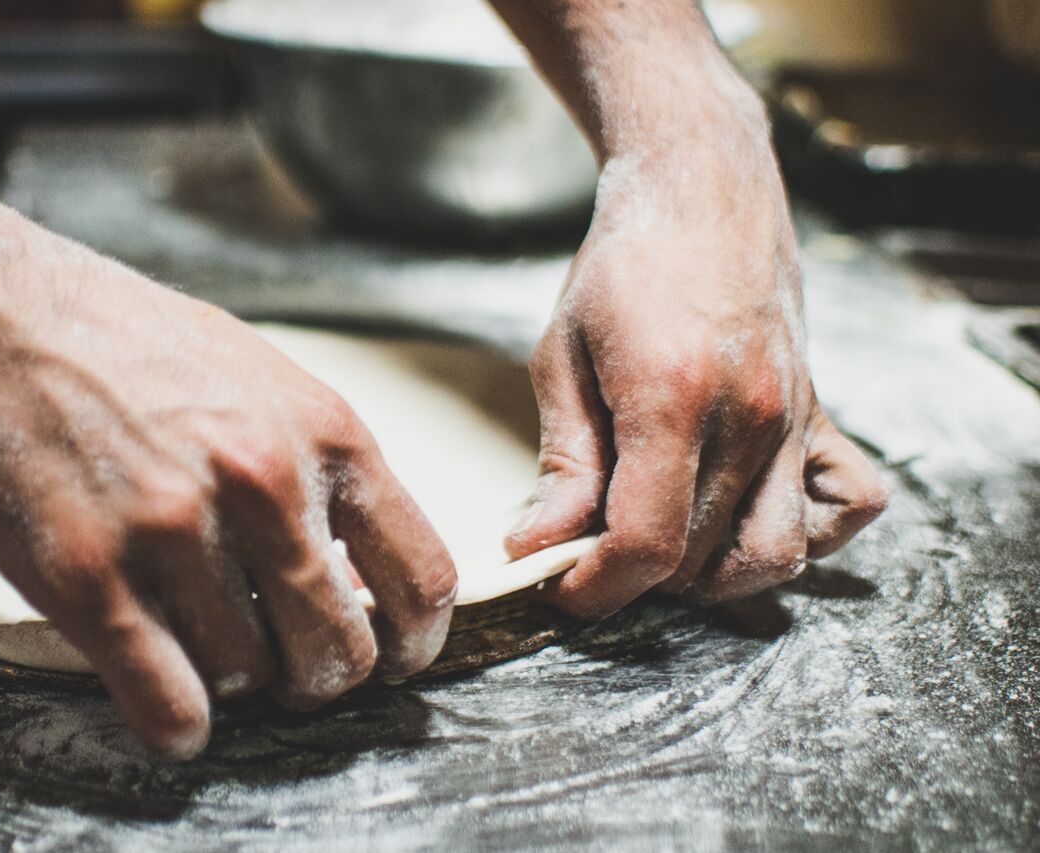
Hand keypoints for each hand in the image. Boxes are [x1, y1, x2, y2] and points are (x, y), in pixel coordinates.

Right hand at [0, 242, 455, 756]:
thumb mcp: (270, 386)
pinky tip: (174, 712)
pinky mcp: (88, 574)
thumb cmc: (145, 352)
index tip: (392, 659)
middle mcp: (263, 484)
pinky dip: (179, 728)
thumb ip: (325, 474)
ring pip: (249, 679)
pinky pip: (168, 703)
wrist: (3, 317)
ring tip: (200, 639)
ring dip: (233, 683)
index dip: (416, 642)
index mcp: (325, 436)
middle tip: (284, 663)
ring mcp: (174, 530)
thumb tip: (365, 579)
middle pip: (341, 652)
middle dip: (319, 677)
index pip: (422, 578)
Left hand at [505, 93, 887, 617]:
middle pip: (699, 558)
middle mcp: (749, 418)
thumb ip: (562, 460)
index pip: (647, 543)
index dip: (597, 587)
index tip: (559, 585)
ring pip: (771, 553)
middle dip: (633, 578)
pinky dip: (802, 533)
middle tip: (584, 550)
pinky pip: (845, 506)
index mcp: (672, 398)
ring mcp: (796, 418)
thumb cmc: (622, 264)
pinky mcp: (821, 412)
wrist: (703, 188)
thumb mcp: (562, 355)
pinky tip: (740, 515)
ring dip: (708, 574)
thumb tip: (538, 546)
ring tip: (654, 541)